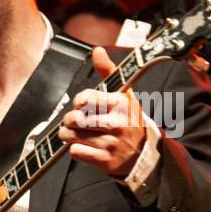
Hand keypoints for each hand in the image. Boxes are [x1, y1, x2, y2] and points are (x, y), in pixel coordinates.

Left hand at [59, 46, 150, 177]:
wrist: (142, 152)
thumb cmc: (128, 120)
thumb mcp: (123, 94)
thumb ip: (108, 72)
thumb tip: (97, 50)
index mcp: (121, 104)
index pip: (84, 98)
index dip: (78, 101)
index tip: (82, 104)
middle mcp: (117, 123)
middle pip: (74, 118)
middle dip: (69, 119)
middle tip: (75, 121)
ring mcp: (111, 143)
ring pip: (71, 135)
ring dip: (68, 134)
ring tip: (75, 133)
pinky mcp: (105, 161)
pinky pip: (75, 152)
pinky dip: (75, 149)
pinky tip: (83, 146)